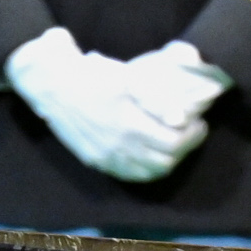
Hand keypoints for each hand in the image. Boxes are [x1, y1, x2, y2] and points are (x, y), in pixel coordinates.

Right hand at [3, 28, 214, 181]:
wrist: (52, 84)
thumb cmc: (93, 75)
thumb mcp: (127, 78)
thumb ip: (156, 100)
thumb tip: (180, 119)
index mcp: (128, 124)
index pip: (174, 143)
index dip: (193, 136)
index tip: (199, 123)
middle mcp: (117, 147)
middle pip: (165, 161)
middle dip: (185, 148)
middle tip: (191, 132)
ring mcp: (105, 157)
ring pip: (148, 173)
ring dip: (168, 161)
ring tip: (174, 143)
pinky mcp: (95, 161)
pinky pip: (128, 175)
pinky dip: (147, 170)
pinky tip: (152, 155)